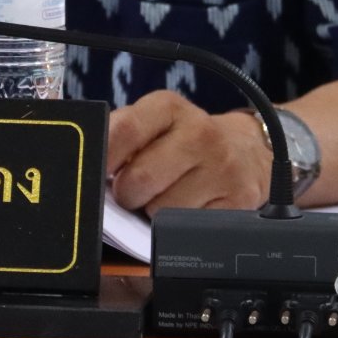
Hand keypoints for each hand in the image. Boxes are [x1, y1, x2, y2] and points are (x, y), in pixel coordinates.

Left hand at [106, 90, 270, 214]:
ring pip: (163, 211)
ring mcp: (223, 167)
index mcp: (169, 108)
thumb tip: (87, 166)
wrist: (250, 152)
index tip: (99, 173)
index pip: (124, 130)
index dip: (104, 158)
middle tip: (137, 191)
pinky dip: (181, 228)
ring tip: (167, 198)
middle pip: (140, 179)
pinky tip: (190, 209)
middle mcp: (200, 132)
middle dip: (129, 195)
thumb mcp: (155, 124)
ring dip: (156, 215)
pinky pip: (189, 229)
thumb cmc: (186, 142)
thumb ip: (121, 137)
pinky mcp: (240, 200)